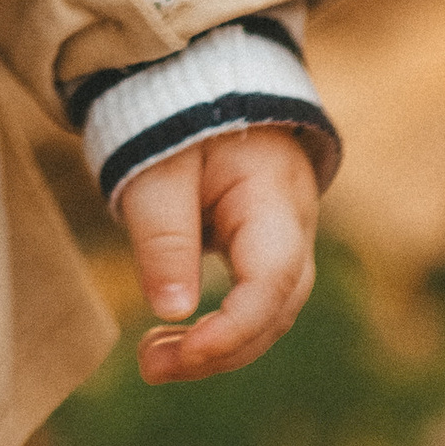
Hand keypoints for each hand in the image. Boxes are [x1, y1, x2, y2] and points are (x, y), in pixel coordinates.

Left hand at [114, 124, 317, 383]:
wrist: (201, 79)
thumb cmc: (177, 117)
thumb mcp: (158, 167)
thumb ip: (164, 234)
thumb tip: (172, 312)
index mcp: (276, 197)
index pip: (270, 282)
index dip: (232, 329)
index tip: (182, 352)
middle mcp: (295, 226)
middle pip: (274, 310)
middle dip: (218, 350)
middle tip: (149, 366)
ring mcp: (286, 239)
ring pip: (267, 314)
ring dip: (216, 346)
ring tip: (152, 360)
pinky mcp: (264, 249)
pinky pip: (254, 302)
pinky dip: (218, 328)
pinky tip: (175, 339)